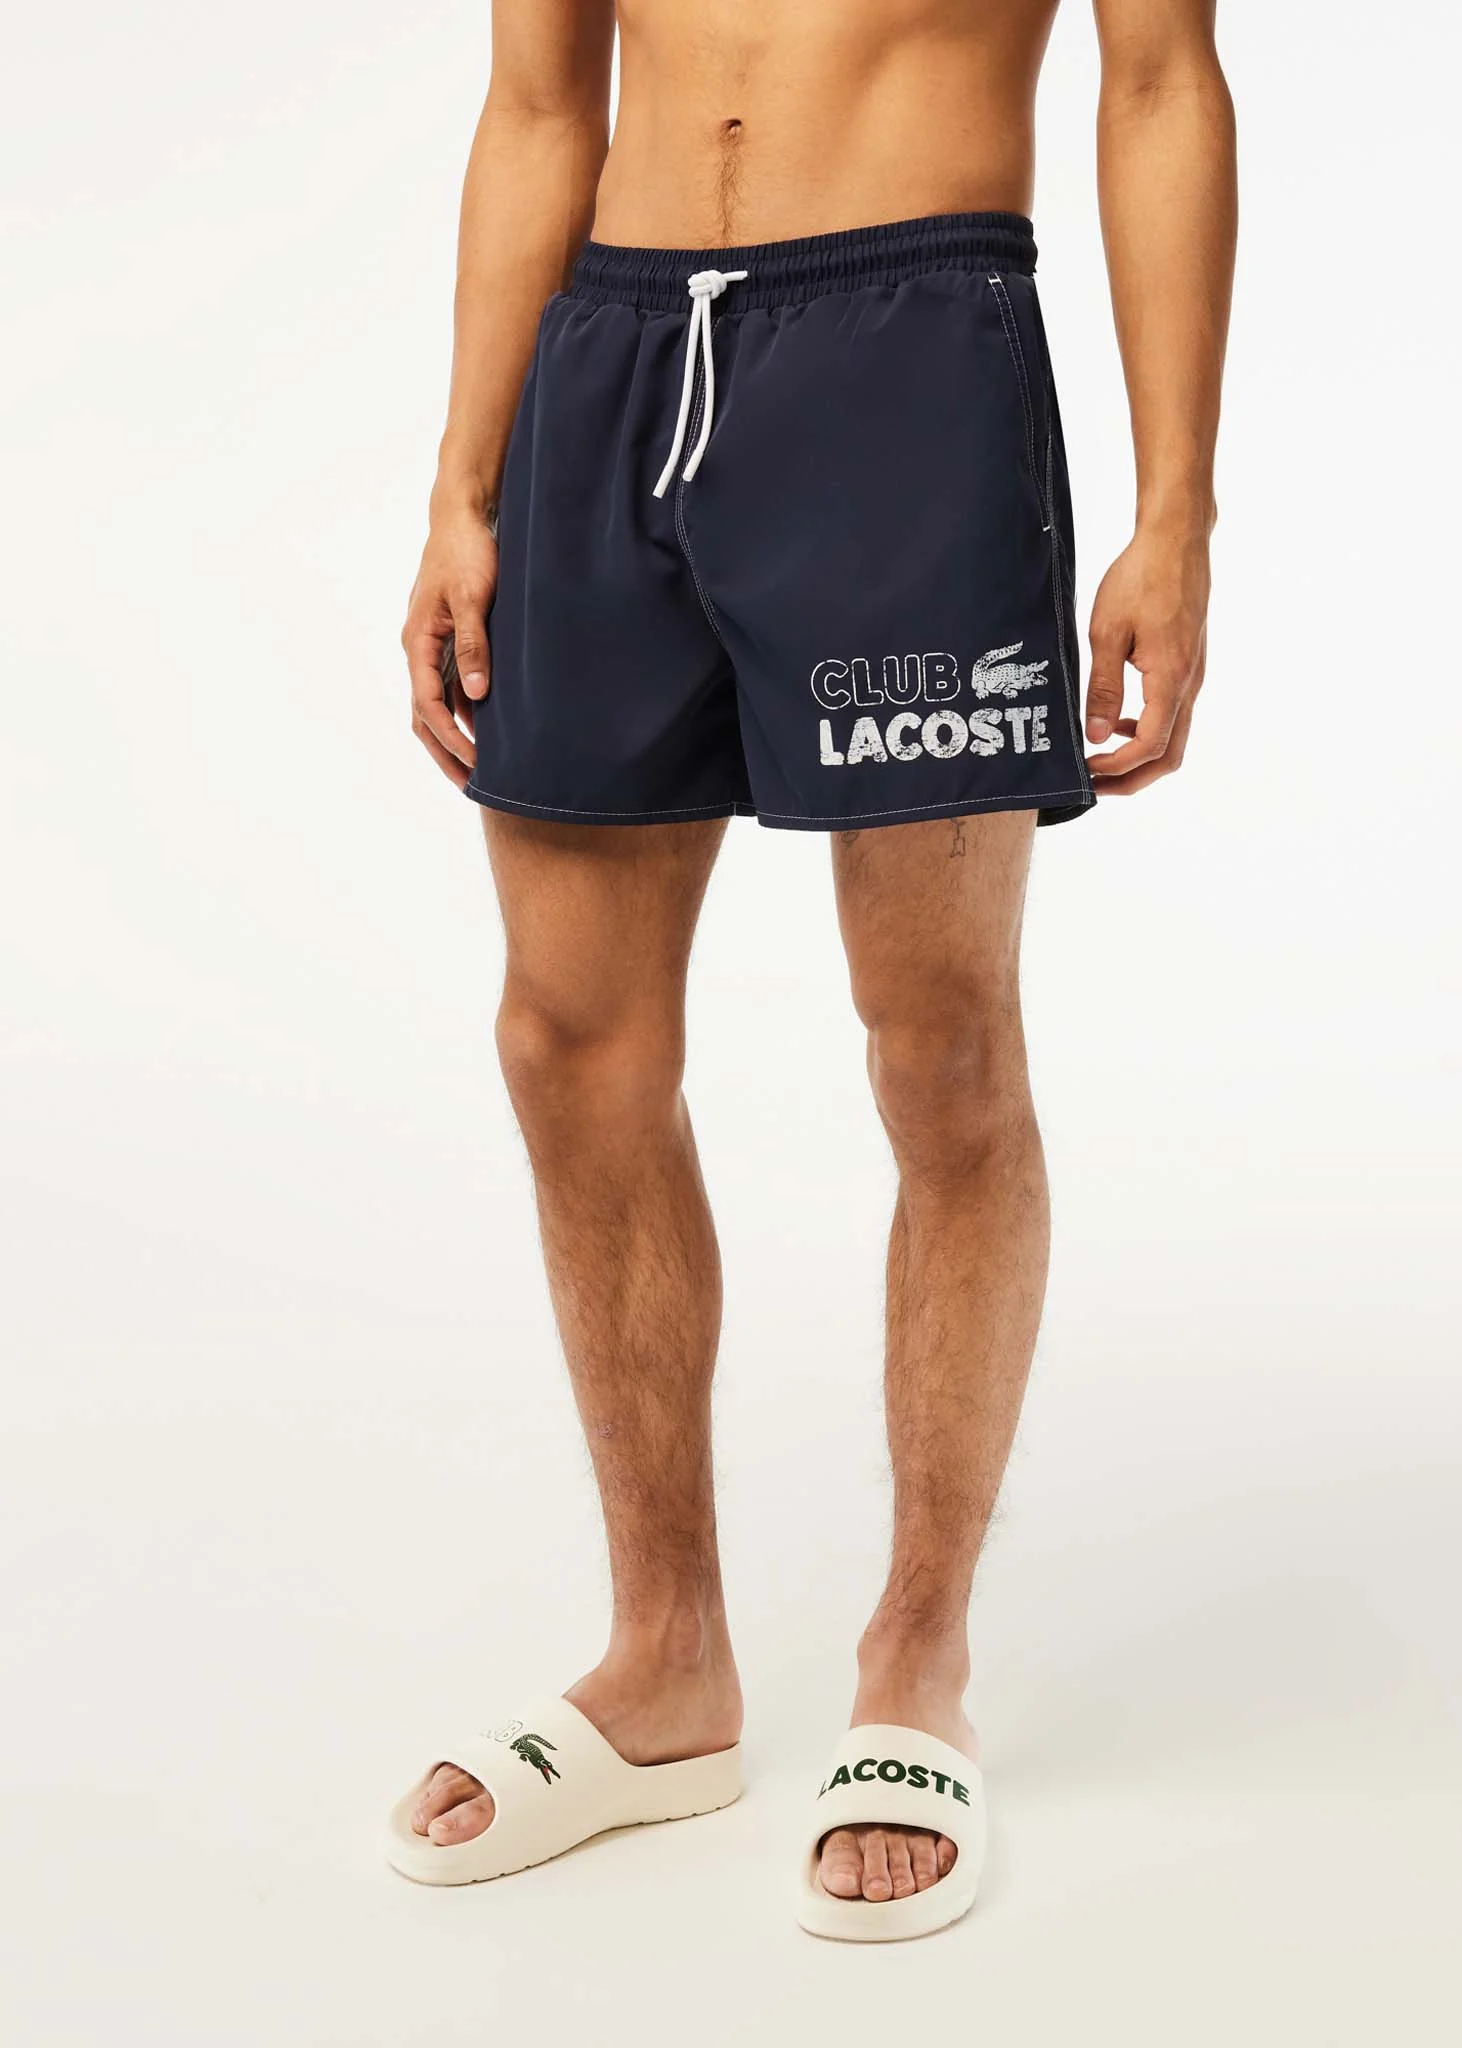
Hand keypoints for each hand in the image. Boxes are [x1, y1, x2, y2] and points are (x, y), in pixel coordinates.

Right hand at [402, 502, 497, 788]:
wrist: (463, 516)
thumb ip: (474, 645)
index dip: (451, 739)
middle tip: (473, 788)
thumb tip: (476, 694)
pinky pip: (452, 689)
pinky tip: (489, 733)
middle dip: (447, 754)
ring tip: (481, 771)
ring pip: (437, 706)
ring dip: (456, 739)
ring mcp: (432, 647)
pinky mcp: (449, 641)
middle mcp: (420, 649)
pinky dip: (466, 715)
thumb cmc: (467, 552)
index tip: (476, 763)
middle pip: (426, 716)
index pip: (428, 705)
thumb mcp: (474, 597)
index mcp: (418, 642)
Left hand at [1085, 528, 1209, 795]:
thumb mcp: (1107, 632)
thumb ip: (1103, 687)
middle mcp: (1190, 684)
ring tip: (1100, 757)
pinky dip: (1148, 731)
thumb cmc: (1141, 578)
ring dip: (1139, 756)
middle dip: (1132, 779)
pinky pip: (1174, 714)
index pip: (1149, 746)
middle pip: (1169, 756)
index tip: (1085, 772)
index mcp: (1170, 679)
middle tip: (1094, 784)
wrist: (1177, 541)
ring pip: (1174, 738)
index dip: (1116, 769)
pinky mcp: (1190, 666)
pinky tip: (1119, 719)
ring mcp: (1194, 676)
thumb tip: (1097, 735)